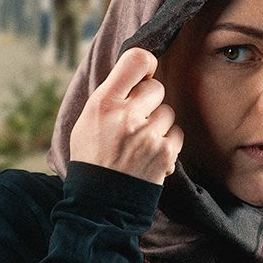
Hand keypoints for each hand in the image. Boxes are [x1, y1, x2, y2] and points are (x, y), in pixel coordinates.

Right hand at [67, 46, 181, 183]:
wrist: (98, 202)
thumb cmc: (92, 158)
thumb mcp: (87, 120)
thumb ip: (110, 96)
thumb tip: (135, 74)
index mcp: (103, 103)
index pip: (137, 60)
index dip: (145, 64)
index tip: (144, 74)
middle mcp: (126, 115)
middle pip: (156, 87)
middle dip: (149, 101)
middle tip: (136, 119)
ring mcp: (147, 135)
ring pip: (167, 112)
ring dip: (158, 124)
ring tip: (139, 142)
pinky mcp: (164, 153)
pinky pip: (176, 133)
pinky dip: (167, 143)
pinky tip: (149, 155)